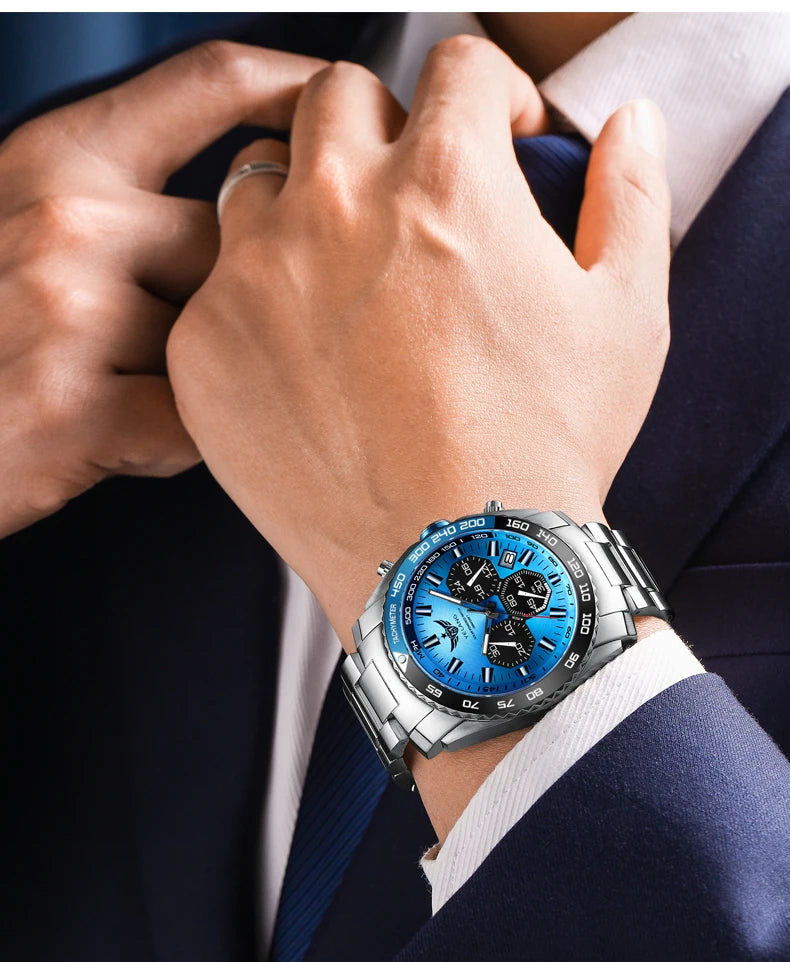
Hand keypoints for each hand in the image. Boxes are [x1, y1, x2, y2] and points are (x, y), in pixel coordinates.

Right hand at [0, 41, 324, 538]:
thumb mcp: (23, 221)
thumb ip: (119, 201)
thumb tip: (238, 205)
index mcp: (57, 158)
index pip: (209, 83)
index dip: (297, 85)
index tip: (343, 101)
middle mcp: (67, 217)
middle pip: (239, 237)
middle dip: (231, 296)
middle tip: (162, 338)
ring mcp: (71, 311)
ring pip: (223, 337)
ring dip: (200, 376)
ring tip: (122, 392)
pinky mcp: (78, 409)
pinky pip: (196, 426)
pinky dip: (172, 445)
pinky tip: (114, 439)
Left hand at [167, 36, 669, 654]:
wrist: (455, 569)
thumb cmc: (544, 449)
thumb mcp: (625, 318)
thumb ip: (628, 198)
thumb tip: (627, 127)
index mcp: (446, 181)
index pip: (458, 66)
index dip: (491, 94)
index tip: (498, 138)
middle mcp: (336, 205)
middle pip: (337, 98)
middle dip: (383, 127)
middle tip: (409, 194)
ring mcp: (254, 276)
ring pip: (257, 179)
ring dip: (300, 200)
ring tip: (340, 270)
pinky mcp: (205, 348)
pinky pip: (213, 283)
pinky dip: (252, 298)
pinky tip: (299, 354)